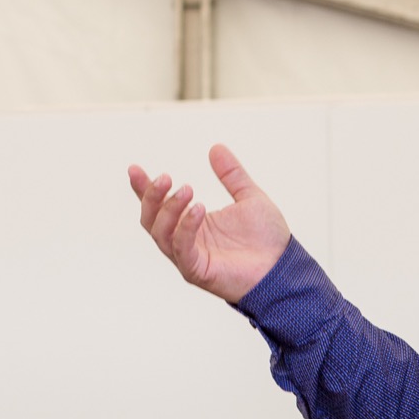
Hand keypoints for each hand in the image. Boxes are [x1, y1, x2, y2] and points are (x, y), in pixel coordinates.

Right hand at [128, 144, 290, 303]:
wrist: (283, 268)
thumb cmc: (267, 240)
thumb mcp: (249, 197)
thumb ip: (231, 175)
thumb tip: (216, 148)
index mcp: (193, 223)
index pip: (160, 204)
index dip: (144, 187)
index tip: (134, 169)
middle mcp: (186, 240)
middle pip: (151, 219)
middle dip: (151, 196)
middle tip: (166, 177)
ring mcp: (189, 257)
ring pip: (160, 233)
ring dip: (168, 209)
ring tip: (187, 189)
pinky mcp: (197, 270)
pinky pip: (181, 248)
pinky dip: (185, 227)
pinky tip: (198, 209)